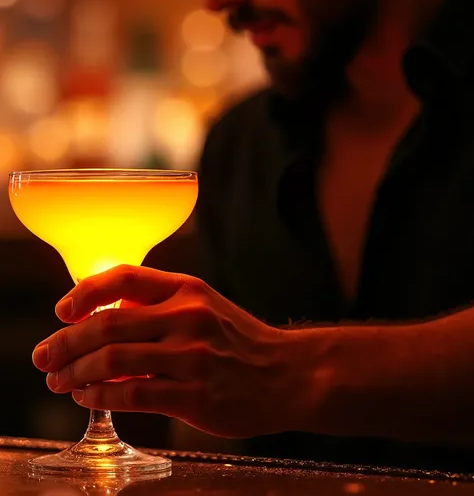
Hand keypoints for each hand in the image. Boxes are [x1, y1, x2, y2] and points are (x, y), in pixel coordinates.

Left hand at [32, 265, 313, 437]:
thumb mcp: (204, 306)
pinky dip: (100, 397)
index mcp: (187, 288)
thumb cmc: (238, 342)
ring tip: (60, 381)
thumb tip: (103, 316)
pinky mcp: (194, 395)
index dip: (84, 292)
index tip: (61, 311)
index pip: (124, 277)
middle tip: (44, 356)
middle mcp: (187, 316)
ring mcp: (191, 356)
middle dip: (65, 342)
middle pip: (107, 323)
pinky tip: (89, 398)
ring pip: (112, 360)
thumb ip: (158, 307)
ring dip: (76, 373)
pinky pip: (132, 394)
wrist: (288, 374)